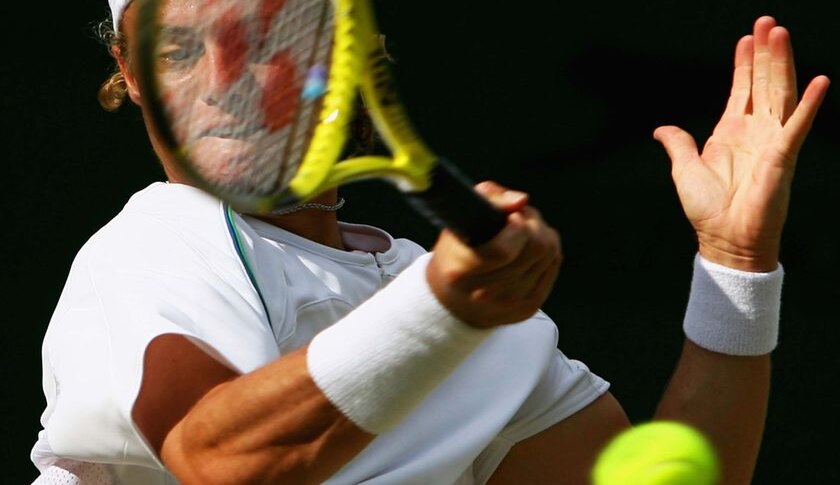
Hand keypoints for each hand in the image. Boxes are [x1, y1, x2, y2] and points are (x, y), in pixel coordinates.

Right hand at [427, 181, 561, 327]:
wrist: (455, 303)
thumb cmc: (456, 254)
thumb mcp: (458, 220)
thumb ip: (488, 198)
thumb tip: (521, 201)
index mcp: (460, 271)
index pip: (503, 251)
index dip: (515, 226)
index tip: (511, 217)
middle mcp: (486, 293)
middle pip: (536, 248)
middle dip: (532, 222)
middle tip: (518, 218)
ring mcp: (511, 303)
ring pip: (550, 254)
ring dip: (541, 233)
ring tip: (523, 231)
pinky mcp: (529, 307)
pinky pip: (554, 265)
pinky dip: (548, 250)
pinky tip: (530, 248)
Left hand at [654, 16, 829, 271]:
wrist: (722, 239)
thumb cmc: (707, 209)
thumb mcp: (684, 168)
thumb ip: (677, 143)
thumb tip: (661, 128)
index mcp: (731, 132)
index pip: (742, 88)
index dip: (744, 63)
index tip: (747, 37)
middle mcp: (754, 132)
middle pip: (764, 82)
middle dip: (765, 52)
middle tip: (767, 21)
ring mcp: (771, 141)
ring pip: (780, 93)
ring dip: (782, 63)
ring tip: (780, 33)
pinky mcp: (782, 156)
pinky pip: (798, 125)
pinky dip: (810, 104)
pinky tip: (820, 80)